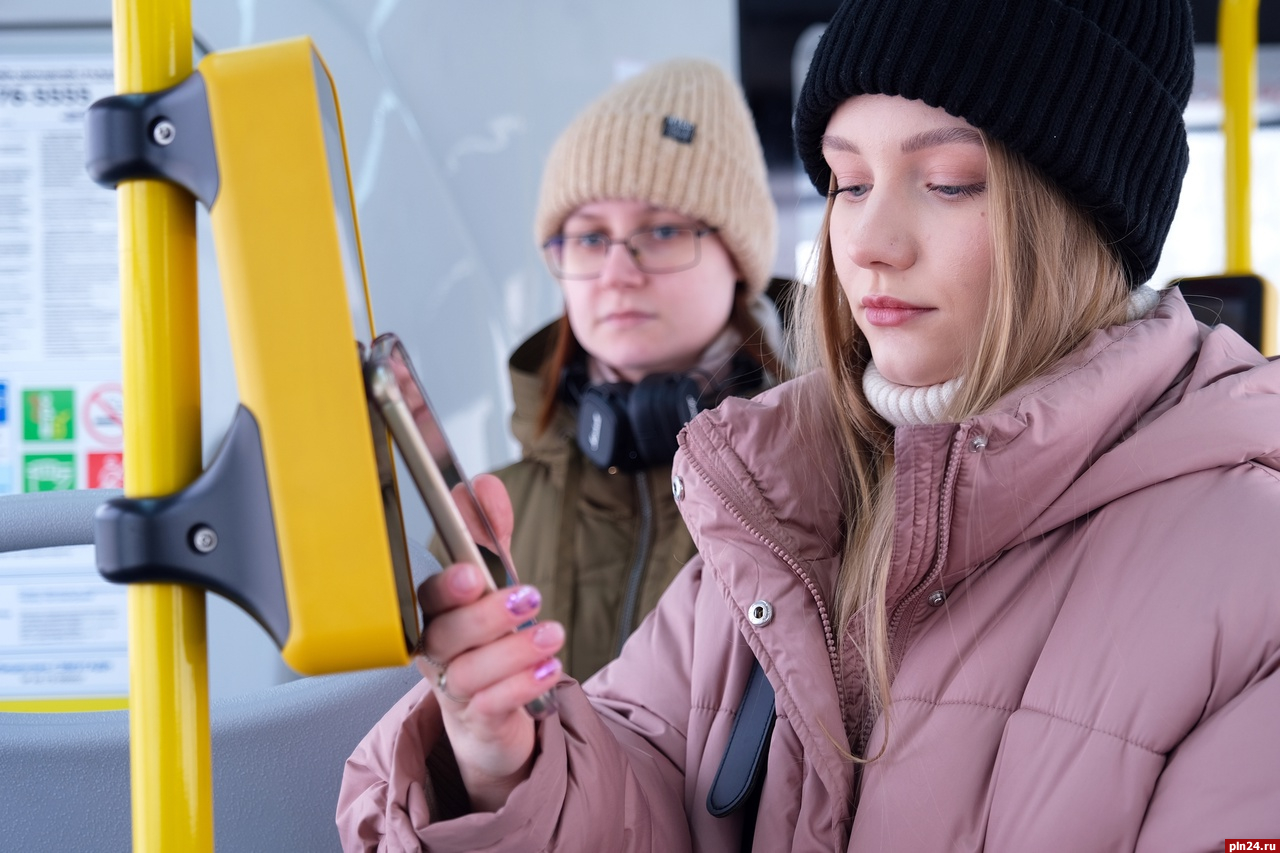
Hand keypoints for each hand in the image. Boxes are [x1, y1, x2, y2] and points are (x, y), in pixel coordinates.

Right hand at [415, 473, 564, 811]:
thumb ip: (489, 534)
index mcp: (434, 613)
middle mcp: (437, 651)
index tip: (473, 574)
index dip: (447, 587)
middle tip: (528, 598)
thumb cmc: (484, 643)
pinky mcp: (479, 719)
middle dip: (486, 616)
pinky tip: (548, 669)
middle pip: (446, 635)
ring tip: (551, 635)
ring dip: (514, 652)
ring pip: (471, 672)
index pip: (427, 597)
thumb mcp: (492, 583)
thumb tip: (485, 486)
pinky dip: (521, 686)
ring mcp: (455, 689)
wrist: (488, 716)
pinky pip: (493, 706)